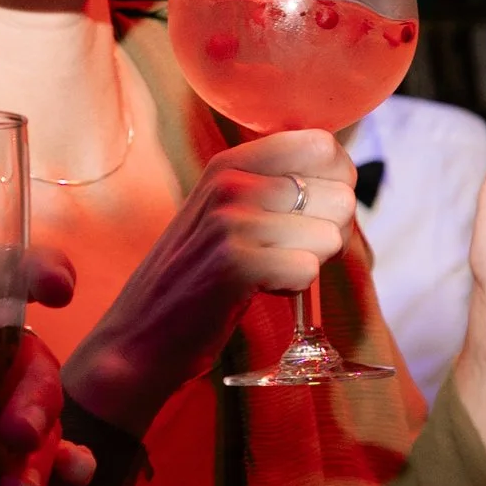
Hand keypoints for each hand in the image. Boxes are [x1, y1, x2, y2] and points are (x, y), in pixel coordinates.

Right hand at [63, 132, 354, 435]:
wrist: (138, 339)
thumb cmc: (197, 280)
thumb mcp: (228, 215)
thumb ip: (277, 189)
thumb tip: (348, 182)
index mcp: (230, 163)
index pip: (324, 146)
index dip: (335, 187)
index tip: (307, 215)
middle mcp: (229, 182)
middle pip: (341, 195)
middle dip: (328, 233)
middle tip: (282, 254)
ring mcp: (229, 221)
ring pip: (331, 236)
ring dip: (308, 264)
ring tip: (263, 274)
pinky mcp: (234, 264)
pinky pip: (309, 270)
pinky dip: (293, 290)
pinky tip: (256, 292)